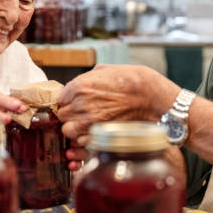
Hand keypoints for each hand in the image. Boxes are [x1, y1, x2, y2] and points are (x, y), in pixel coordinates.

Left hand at [57, 64, 179, 169]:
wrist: (152, 98)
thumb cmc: (133, 81)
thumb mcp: (107, 70)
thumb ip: (88, 77)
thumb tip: (80, 84)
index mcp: (79, 86)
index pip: (60, 99)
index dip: (68, 102)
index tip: (77, 103)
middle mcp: (80, 105)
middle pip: (62, 116)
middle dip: (71, 116)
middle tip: (84, 114)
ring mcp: (89, 122)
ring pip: (68, 131)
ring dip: (76, 129)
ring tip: (90, 124)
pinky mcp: (99, 137)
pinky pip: (82, 143)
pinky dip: (87, 140)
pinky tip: (98, 132)